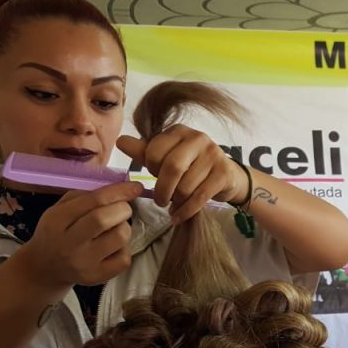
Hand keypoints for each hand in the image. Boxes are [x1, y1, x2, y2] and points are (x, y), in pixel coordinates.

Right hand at [14, 182, 142, 292]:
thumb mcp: (60, 209)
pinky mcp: (96, 277)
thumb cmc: (57, 232)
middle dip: (123, 209)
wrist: (45, 268)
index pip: (93, 201)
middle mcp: (68, 243)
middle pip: (105, 219)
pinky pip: (124, 258)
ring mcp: (83, 263)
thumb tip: (121, 189)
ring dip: (124, 228)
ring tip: (113, 229)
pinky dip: (124, 249)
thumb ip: (85, 196)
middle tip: (122, 209)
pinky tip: (112, 247)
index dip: (119, 191)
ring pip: (120, 237)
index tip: (136, 186)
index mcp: (57, 220)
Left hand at [116, 125, 249, 223]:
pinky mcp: (223, 173)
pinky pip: (200, 196)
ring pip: (186, 185)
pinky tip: (178, 216)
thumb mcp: (166, 158)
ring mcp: (213, 154)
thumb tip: (120, 142)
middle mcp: (198, 138)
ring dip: (176, 201)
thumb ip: (144, 152)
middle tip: (160, 201)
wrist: (227, 176)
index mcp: (179, 131)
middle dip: (162, 189)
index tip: (155, 178)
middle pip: (172, 167)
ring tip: (174, 205)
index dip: (151, 170)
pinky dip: (186, 211)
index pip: (155, 151)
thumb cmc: (191, 167)